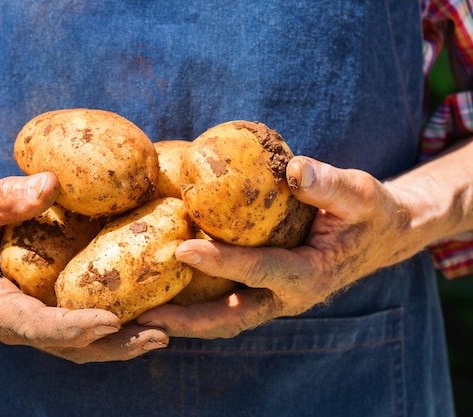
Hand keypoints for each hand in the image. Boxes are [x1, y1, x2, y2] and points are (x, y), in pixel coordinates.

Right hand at [0, 172, 167, 362]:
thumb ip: (6, 196)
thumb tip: (51, 184)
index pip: (37, 325)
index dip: (74, 327)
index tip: (111, 321)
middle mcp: (16, 324)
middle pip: (69, 346)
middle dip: (114, 344)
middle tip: (157, 336)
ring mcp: (37, 321)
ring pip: (83, 345)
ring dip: (123, 343)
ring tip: (164, 333)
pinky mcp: (54, 310)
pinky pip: (88, 326)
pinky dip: (119, 326)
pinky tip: (152, 314)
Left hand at [137, 156, 415, 338]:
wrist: (378, 236)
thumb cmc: (368, 212)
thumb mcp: (361, 194)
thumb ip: (332, 184)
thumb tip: (294, 168)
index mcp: (311, 274)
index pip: (260, 271)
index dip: (223, 263)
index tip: (183, 250)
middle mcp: (288, 296)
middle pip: (232, 318)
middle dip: (189, 321)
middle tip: (144, 315)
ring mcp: (274, 298)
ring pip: (224, 318)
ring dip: (185, 320)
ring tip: (141, 314)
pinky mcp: (264, 291)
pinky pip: (226, 303)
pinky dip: (195, 303)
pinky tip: (164, 289)